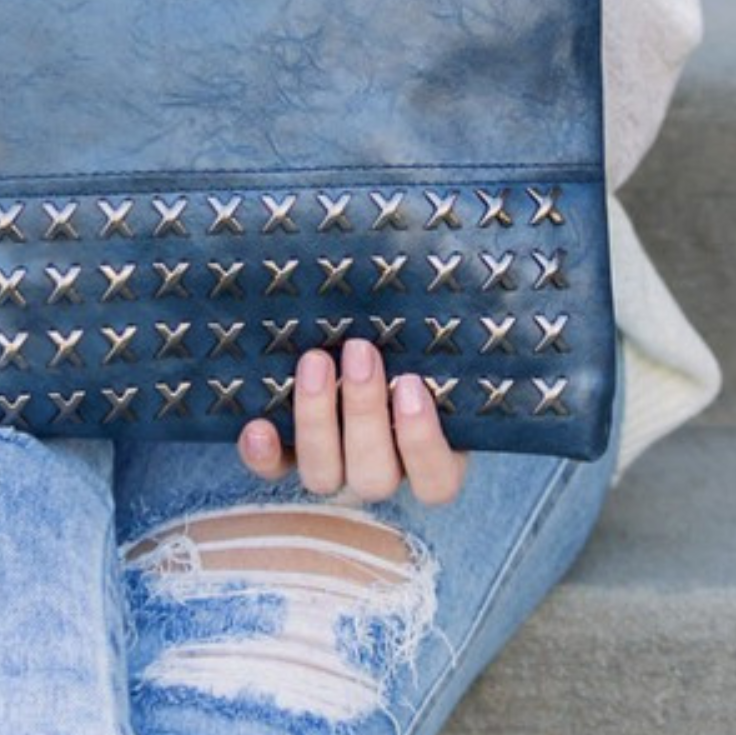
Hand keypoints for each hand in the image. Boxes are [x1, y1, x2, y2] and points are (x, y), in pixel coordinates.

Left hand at [237, 339, 467, 505]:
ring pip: (324, 476)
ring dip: (316, 420)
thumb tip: (479, 253)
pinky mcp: (289, 456)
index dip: (421, 444)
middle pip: (374, 475)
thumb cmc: (418, 333)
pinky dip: (262, 454)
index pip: (437, 481)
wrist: (367, 333)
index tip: (411, 386)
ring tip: (315, 360)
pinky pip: (272, 471)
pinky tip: (256, 424)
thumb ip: (457, 316)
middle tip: (360, 350)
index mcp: (435, 455)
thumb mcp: (440, 331)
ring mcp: (336, 467)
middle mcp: (385, 469)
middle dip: (362, 414)